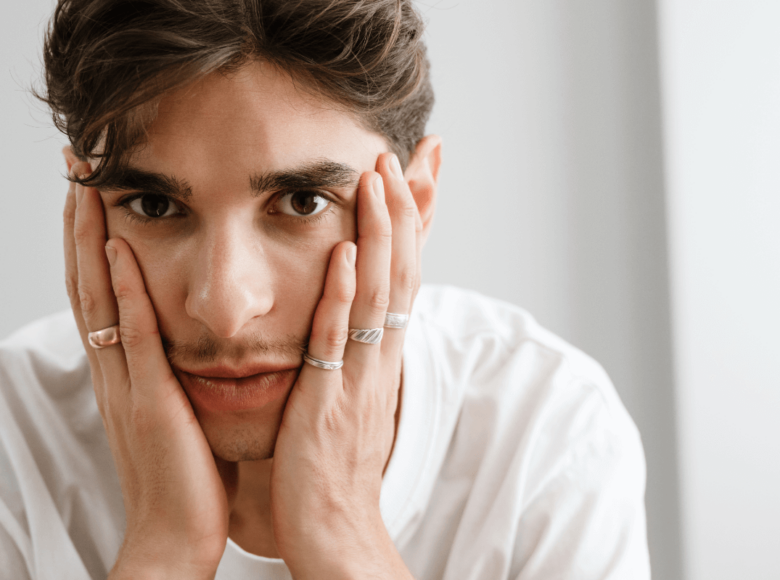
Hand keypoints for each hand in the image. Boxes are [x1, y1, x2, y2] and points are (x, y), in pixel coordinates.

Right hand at [64, 161, 230, 579]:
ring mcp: (126, 384)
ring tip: (87, 188)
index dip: (93, 241)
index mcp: (124, 371)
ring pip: (100, 300)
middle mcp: (115, 370)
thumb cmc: (186, 474)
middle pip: (88, 283)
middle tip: (77, 169)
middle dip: (81, 225)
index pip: (101, 293)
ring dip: (92, 242)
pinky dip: (124, 295)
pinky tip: (121, 253)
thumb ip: (175, 372)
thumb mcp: (177, 410)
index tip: (94, 193)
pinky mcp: (150, 402)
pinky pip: (134, 340)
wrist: (177, 534)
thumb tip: (191, 339)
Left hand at [270, 152, 420, 578]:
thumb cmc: (335, 464)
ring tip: (377, 180)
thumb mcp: (352, 397)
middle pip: (402, 272)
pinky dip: (346, 296)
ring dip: (380, 235)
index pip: (405, 276)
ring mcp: (358, 376)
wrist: (336, 528)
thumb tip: (354, 312)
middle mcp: (379, 358)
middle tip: (401, 154)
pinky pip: (338, 341)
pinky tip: (346, 255)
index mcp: (382, 356)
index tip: (410, 174)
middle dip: (403, 211)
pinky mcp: (328, 400)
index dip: (410, 224)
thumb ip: (352, 353)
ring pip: (377, 294)